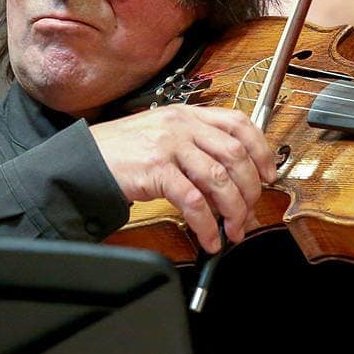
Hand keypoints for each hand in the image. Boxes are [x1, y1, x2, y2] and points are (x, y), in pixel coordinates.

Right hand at [90, 105, 276, 252]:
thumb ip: (198, 154)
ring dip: (233, 210)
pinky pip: (193, 201)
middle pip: (235, 153)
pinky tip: (208, 238)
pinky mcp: (155, 170)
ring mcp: (168, 145)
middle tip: (249, 213)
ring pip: (219, 178)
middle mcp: (181, 125)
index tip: (269, 174)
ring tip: (233, 231)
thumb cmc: (123, 153)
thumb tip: (234, 190)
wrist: (83, 161)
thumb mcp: (163, 138)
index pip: (238, 122)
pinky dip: (207, 224)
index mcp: (187, 114)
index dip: (261, 149)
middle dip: (250, 188)